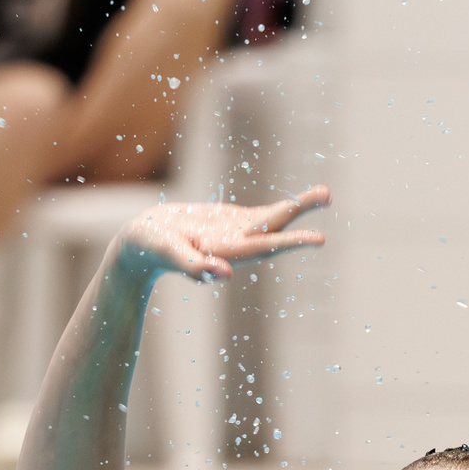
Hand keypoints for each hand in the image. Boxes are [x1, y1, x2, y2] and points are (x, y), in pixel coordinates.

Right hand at [116, 187, 331, 283]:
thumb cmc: (150, 248)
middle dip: (300, 212)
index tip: (319, 238)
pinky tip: (301, 201)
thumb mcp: (169, 253)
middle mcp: (237, 245)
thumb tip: (225, 276)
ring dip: (298, 207)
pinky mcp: (231, 223)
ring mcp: (236, 234)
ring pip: (272, 220)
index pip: (264, 246)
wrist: (142, 244)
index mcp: (225, 254)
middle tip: (326, 195)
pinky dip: (281, 209)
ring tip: (325, 193)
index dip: (291, 242)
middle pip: (275, 229)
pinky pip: (261, 216)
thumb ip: (195, 267)